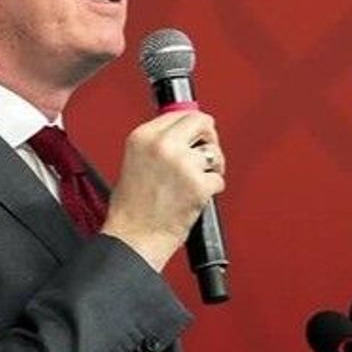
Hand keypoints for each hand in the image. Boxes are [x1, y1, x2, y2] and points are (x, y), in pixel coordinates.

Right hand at [102, 111, 224, 270]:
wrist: (133, 238)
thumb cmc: (132, 209)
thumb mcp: (135, 162)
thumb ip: (158, 144)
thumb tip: (184, 132)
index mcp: (143, 137)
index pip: (180, 113)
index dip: (193, 124)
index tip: (198, 132)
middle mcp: (163, 145)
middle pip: (201, 122)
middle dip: (208, 136)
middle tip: (207, 151)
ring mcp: (182, 164)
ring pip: (213, 152)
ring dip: (213, 166)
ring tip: (198, 181)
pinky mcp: (198, 184)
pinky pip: (219, 178)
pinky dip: (213, 188)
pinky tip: (198, 196)